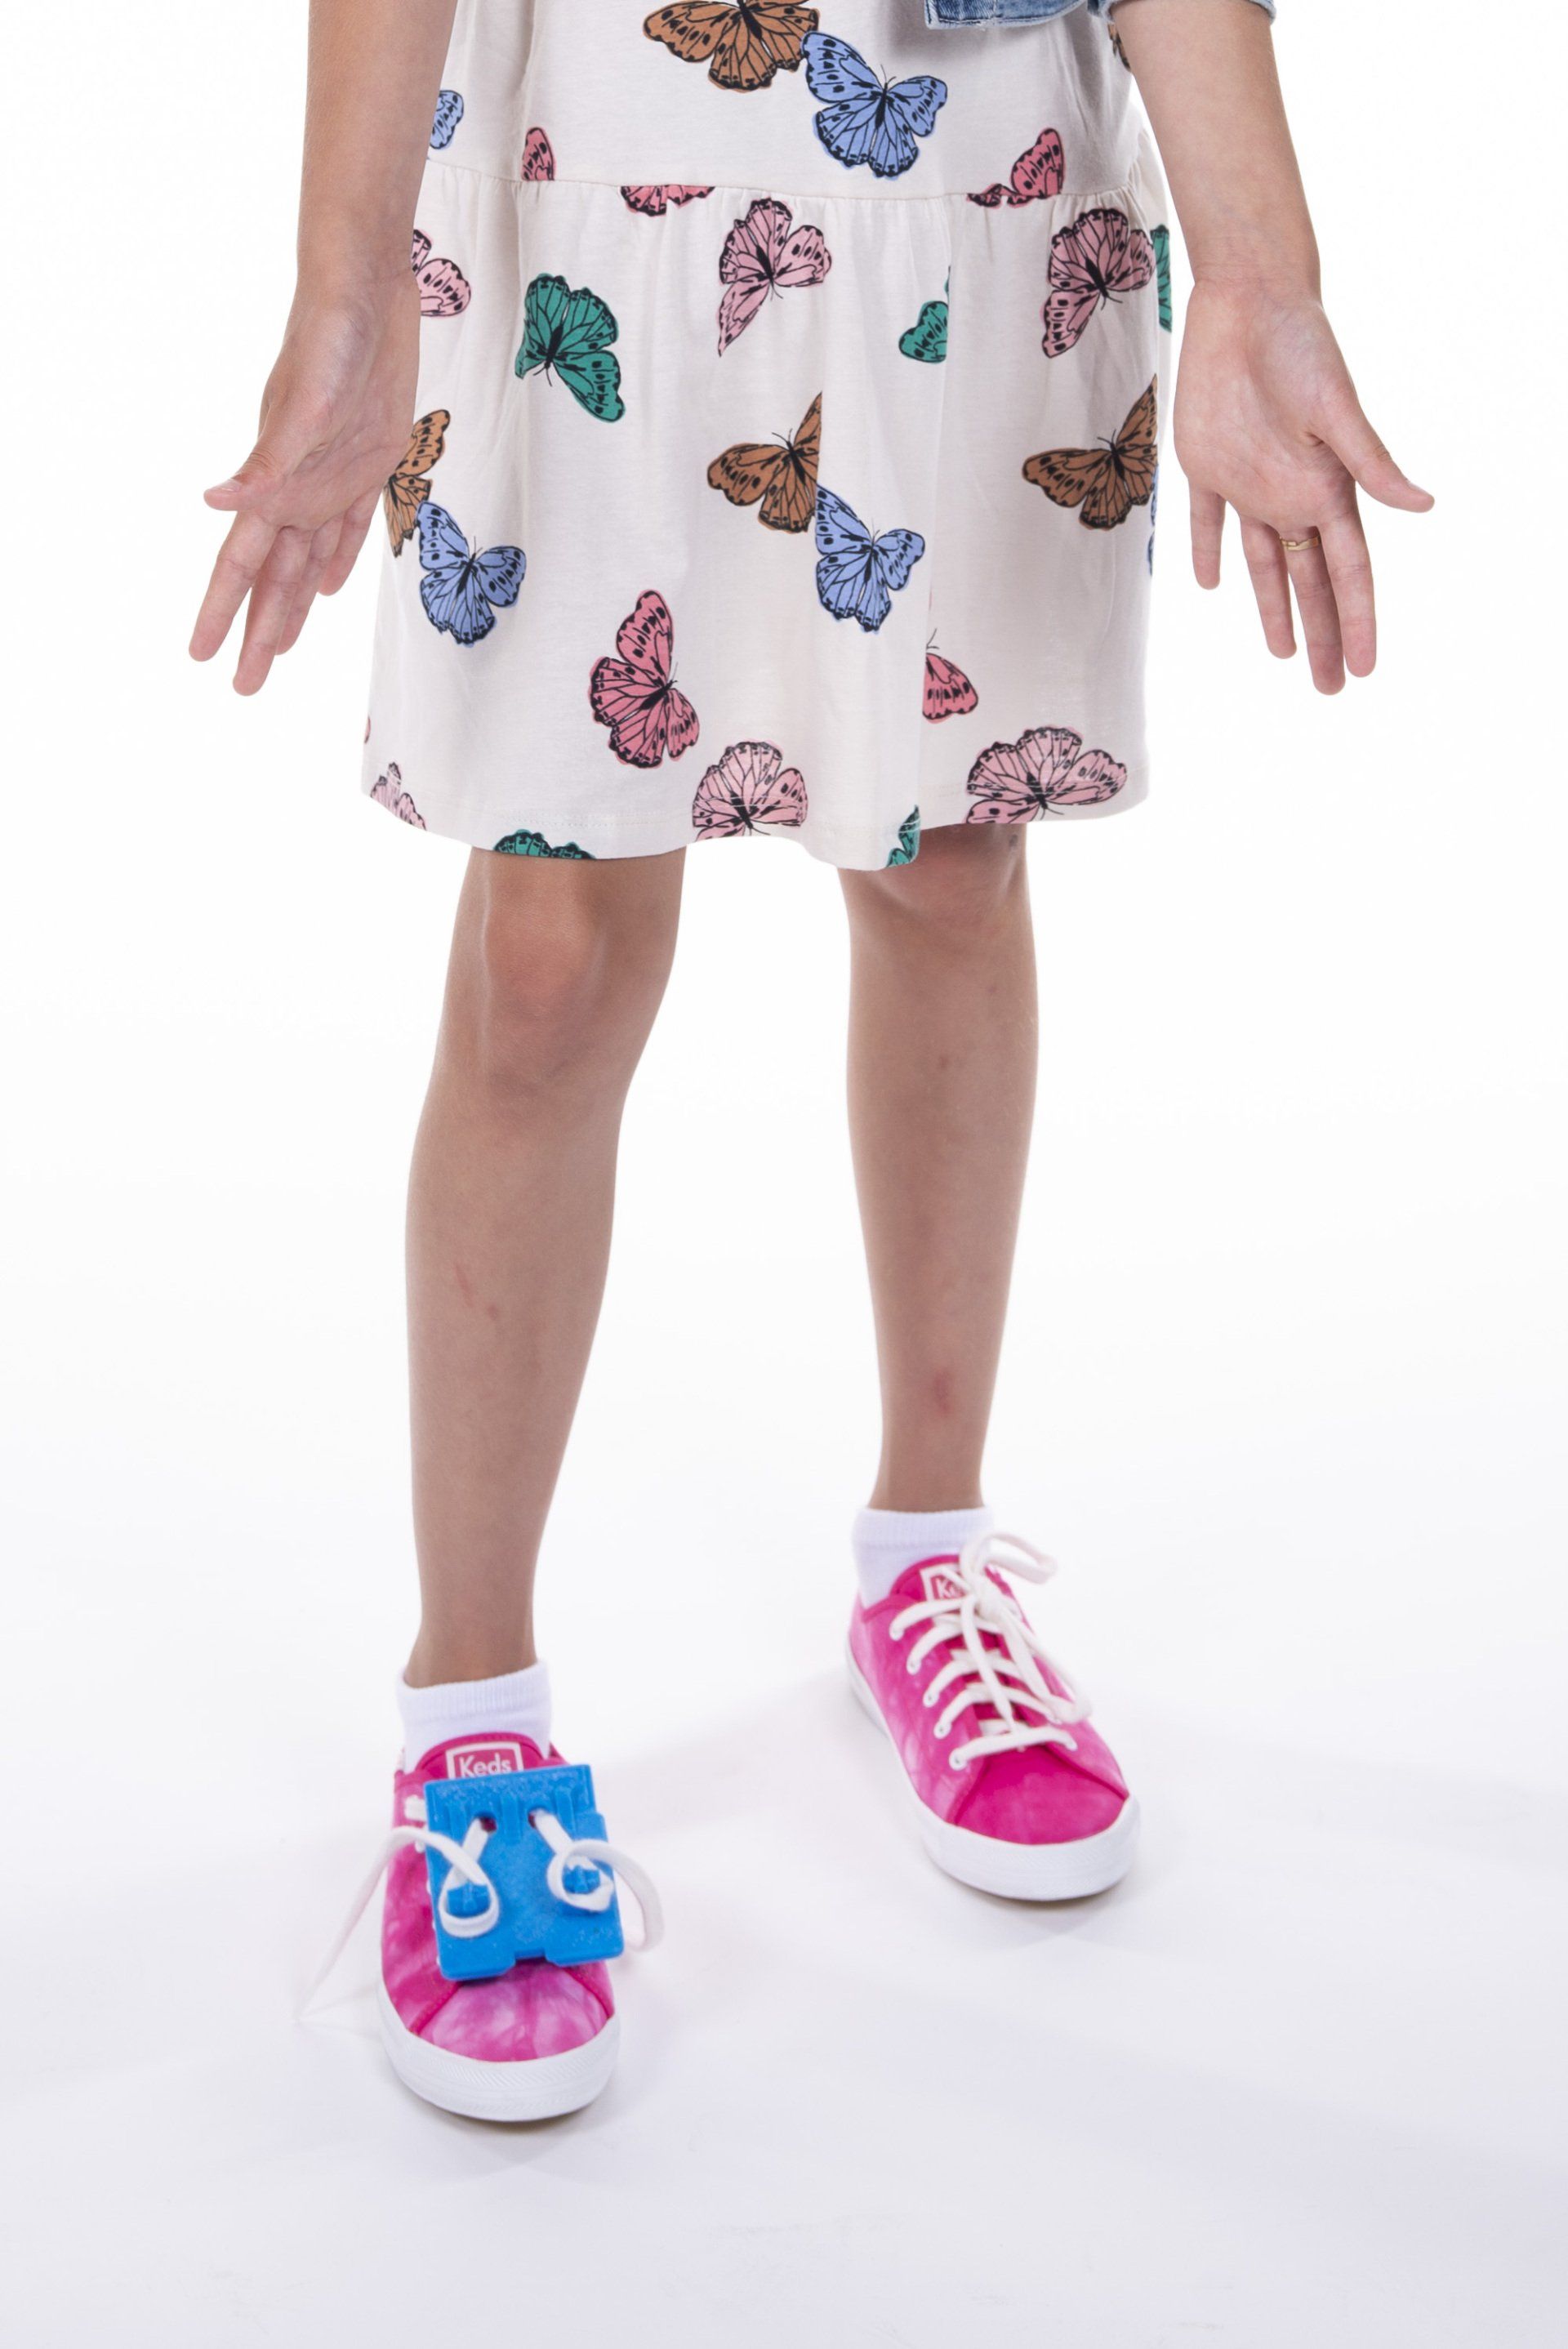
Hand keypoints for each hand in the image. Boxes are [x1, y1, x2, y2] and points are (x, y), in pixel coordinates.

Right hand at [190, 275, 419, 694]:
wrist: (367, 290)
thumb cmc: (332, 338)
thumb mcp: (305, 402)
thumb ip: (269, 460)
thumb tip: (215, 504)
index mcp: (278, 479)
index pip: (243, 561)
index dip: (225, 611)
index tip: (204, 656)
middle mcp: (298, 486)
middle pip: (272, 577)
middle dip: (258, 632)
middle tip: (244, 687)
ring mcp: (331, 476)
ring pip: (305, 561)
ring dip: (290, 607)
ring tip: (277, 650)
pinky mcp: (367, 461)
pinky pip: (344, 529)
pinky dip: (333, 564)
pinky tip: (327, 590)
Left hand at [1174, 279, 1432, 692]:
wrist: (1247, 302)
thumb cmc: (1302, 346)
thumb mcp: (1338, 410)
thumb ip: (1372, 463)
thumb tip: (1425, 508)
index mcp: (1328, 489)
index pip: (1348, 573)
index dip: (1357, 623)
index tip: (1361, 672)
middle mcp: (1292, 494)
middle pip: (1311, 583)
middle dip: (1324, 636)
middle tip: (1331, 688)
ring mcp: (1250, 483)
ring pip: (1265, 565)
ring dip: (1274, 610)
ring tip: (1286, 655)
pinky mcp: (1207, 465)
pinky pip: (1207, 523)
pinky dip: (1209, 551)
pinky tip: (1214, 584)